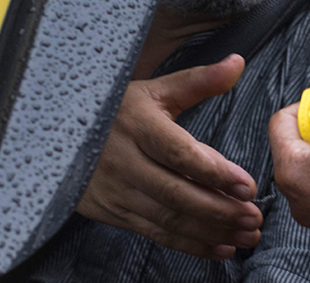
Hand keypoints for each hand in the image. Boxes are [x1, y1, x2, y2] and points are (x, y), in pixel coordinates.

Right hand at [77, 54, 263, 258]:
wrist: (55, 135)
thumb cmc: (116, 110)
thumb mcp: (154, 90)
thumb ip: (199, 81)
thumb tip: (237, 62)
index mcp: (138, 125)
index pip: (181, 154)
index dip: (216, 172)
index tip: (248, 185)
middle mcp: (124, 161)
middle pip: (177, 193)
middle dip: (220, 209)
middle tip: (254, 215)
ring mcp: (116, 190)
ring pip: (169, 218)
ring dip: (212, 230)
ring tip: (247, 233)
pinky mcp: (111, 212)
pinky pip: (155, 233)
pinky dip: (190, 244)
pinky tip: (220, 247)